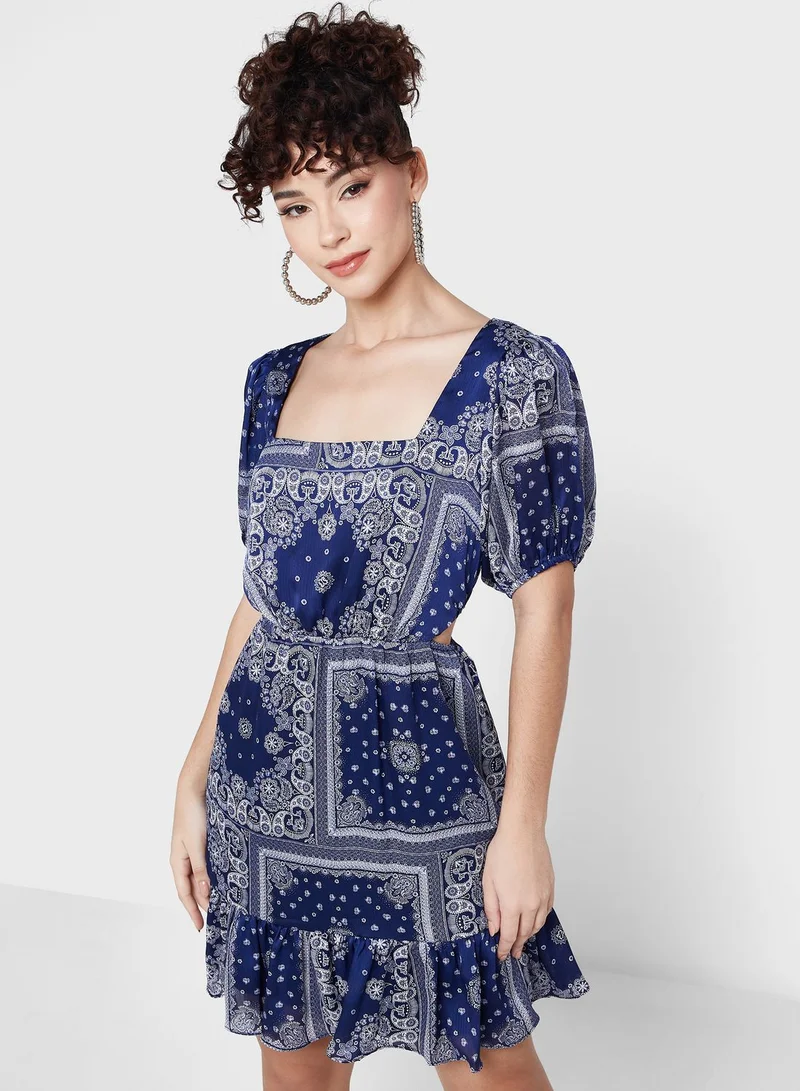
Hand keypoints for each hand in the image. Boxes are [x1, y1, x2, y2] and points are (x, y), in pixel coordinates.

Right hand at [169, 777, 210, 930]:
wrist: (194, 788)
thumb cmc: (192, 815)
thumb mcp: (197, 844)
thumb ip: (201, 869)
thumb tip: (205, 893)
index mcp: (178, 862)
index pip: (184, 893)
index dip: (192, 911)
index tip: (200, 927)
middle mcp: (184, 858)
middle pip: (193, 888)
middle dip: (202, 904)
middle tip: (216, 919)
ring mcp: (194, 850)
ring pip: (201, 877)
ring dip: (210, 890)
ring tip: (222, 904)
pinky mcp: (204, 841)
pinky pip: (208, 865)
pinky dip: (214, 875)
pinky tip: (224, 879)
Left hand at [482, 823, 553, 959]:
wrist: (523, 833)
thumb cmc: (502, 853)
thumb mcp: (488, 882)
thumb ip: (492, 909)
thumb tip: (494, 930)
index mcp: (512, 905)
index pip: (509, 935)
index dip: (505, 948)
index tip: (502, 956)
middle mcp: (531, 905)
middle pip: (525, 933)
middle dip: (518, 944)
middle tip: (513, 953)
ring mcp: (543, 897)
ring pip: (538, 924)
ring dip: (529, 934)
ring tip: (523, 940)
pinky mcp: (550, 888)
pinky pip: (546, 911)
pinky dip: (539, 920)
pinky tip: (534, 921)